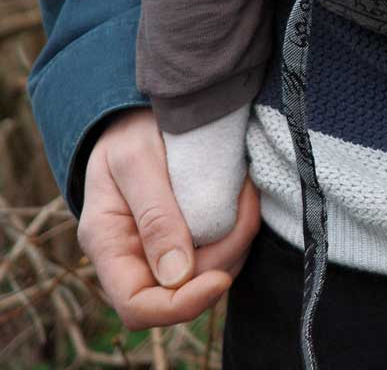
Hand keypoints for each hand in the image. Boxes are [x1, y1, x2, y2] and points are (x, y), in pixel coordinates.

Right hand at [77, 108, 259, 328]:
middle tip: (247, 204)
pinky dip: (238, 230)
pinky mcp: (189, 236)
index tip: (219, 279)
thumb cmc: (129, 130)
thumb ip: (155, 217)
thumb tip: (176, 277)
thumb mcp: (136, 161)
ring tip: (246, 193)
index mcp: (108, 245)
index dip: (180, 306)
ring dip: (236, 242)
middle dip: (222, 259)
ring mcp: (162, 250)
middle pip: (181, 292)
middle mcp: (133, 258)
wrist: (139, 111)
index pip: (138, 306)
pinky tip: (243, 197)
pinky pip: (220, 251)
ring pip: (208, 274)